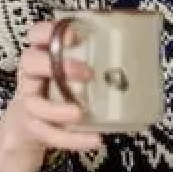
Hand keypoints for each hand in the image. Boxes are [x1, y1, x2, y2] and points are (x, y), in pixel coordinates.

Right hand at [0, 21, 102, 171]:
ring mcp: (29, 102)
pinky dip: (72, 139)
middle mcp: (30, 75)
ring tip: (80, 113)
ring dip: (58, 109)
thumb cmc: (60, 91)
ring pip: (35, 104)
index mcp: (41, 55)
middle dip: (58, 65)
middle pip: (30, 61)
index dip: (50, 31)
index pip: (36, 34)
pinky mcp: (33, 127)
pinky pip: (49, 134)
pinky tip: (94, 140)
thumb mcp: (72, 72)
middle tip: (88, 72)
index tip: (74, 35)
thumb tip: (144, 56)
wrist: (29, 127)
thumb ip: (95, 62)